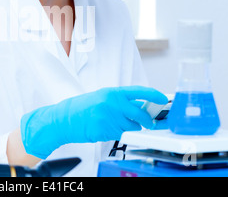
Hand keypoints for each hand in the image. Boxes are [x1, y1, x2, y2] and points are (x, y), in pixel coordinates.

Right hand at [21, 86, 167, 158]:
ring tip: (116, 123)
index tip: (163, 100)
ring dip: (130, 127)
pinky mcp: (106, 131)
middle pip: (140, 114)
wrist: (64, 119)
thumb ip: (120, 101)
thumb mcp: (101, 98)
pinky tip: (106, 128)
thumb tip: (139, 106)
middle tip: (149, 123)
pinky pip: (121, 134)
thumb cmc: (80, 108)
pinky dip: (117, 133)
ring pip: (132, 127)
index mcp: (112, 93)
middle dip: (148, 121)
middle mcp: (112, 104)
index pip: (139, 92)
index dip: (154, 95)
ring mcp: (110, 118)